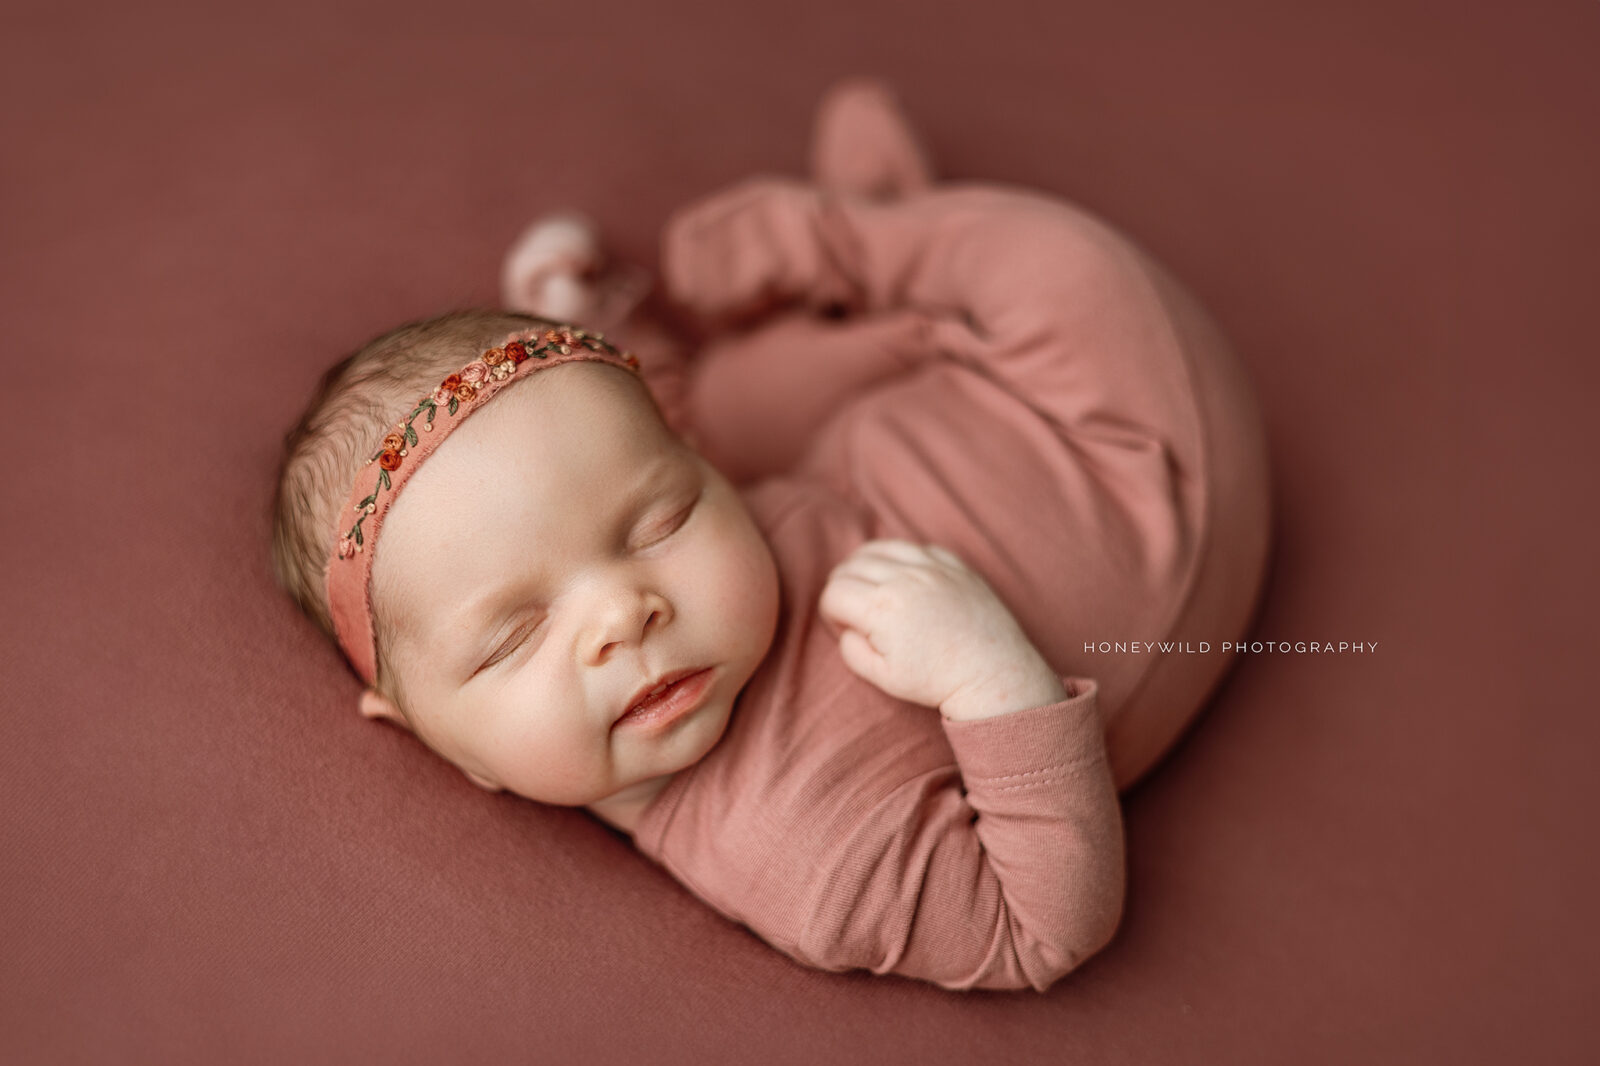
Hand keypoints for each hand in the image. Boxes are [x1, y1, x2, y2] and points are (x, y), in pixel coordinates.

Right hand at [818, 539, 1064, 717]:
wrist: (992, 673)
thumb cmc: (936, 680)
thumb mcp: (882, 677)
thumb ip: (851, 649)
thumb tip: (846, 625)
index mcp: (882, 608)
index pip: (833, 593)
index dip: (831, 613)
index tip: (846, 628)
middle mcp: (904, 578)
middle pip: (850, 566)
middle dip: (843, 588)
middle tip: (856, 612)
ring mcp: (931, 566)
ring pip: (879, 548)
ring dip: (866, 566)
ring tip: (873, 589)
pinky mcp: (953, 564)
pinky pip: (914, 547)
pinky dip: (901, 558)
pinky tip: (905, 579)